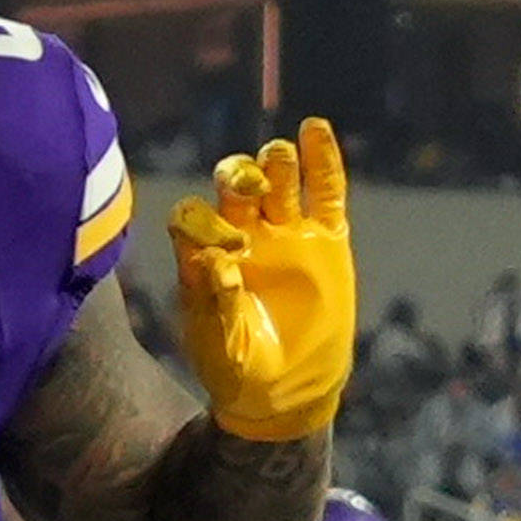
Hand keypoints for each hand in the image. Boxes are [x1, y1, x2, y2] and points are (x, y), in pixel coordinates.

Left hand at [170, 117, 355, 442]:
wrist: (287, 391)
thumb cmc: (239, 370)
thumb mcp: (220, 347)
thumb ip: (214, 305)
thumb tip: (215, 261)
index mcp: (207, 255)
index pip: (194, 215)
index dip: (202, 220)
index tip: (225, 249)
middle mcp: (243, 234)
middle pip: (234, 183)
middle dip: (237, 175)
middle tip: (247, 187)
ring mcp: (285, 233)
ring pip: (277, 178)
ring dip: (273, 163)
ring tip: (276, 162)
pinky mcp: (326, 240)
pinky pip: (325, 190)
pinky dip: (321, 159)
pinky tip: (315, 130)